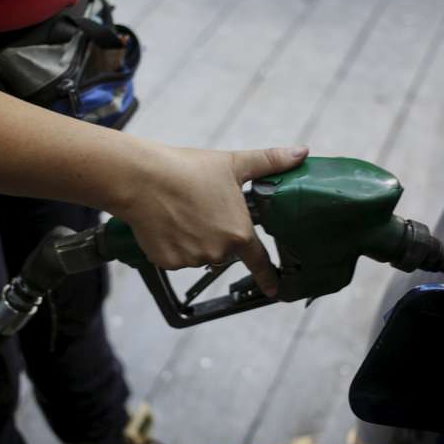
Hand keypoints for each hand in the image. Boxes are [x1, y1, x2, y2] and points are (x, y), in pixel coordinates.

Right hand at [118, 145, 307, 296]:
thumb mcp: (234, 163)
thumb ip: (270, 162)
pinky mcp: (167, 262)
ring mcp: (191, 259)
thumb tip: (301, 153)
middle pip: (224, 251)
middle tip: (202, 209)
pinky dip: (172, 245)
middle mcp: (218, 252)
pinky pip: (175, 258)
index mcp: (238, 233)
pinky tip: (167, 223)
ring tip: (182, 213)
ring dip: (194, 240)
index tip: (276, 290)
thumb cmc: (187, 169)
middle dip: (216, 234)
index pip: (259, 261)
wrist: (142, 178)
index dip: (268, 277)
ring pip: (198, 254)